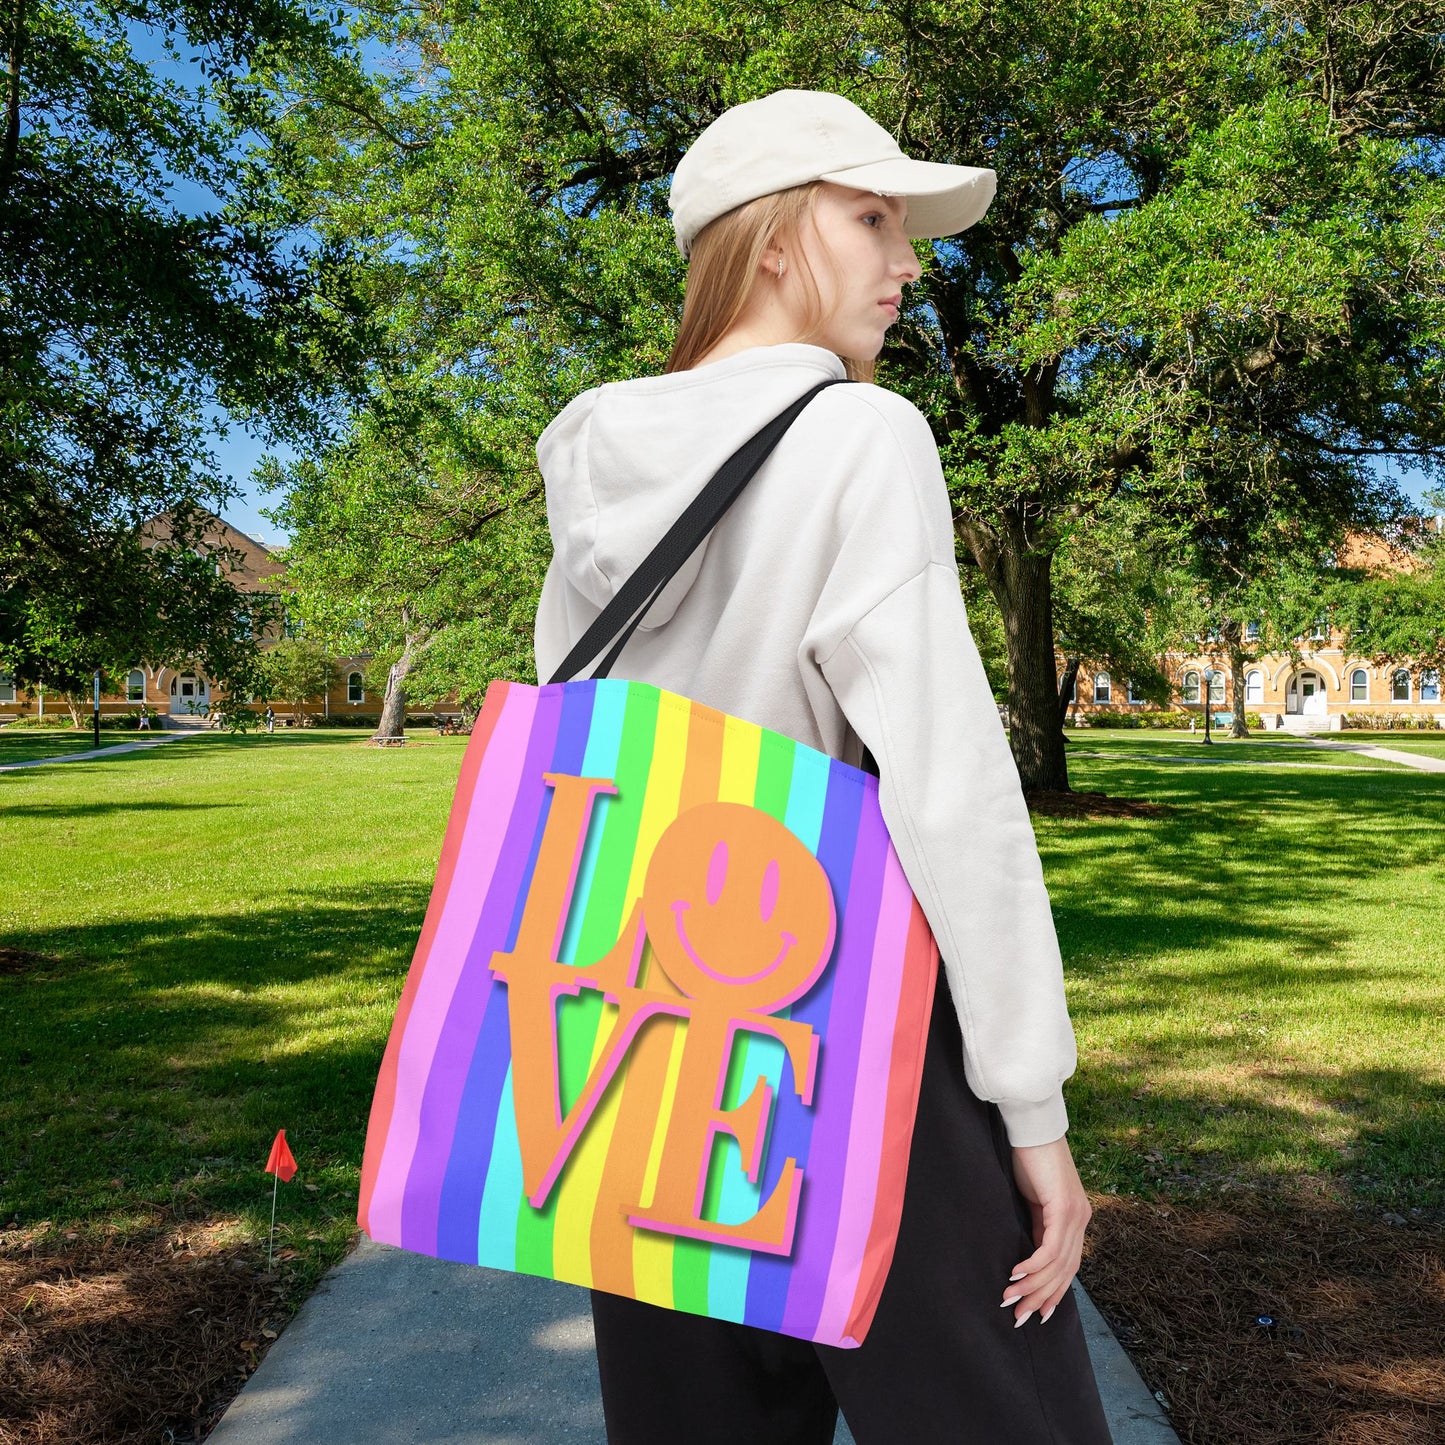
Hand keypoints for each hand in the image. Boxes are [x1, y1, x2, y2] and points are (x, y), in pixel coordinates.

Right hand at [1000, 1135, 1090, 1327]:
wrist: (1031, 1124)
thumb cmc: (1028, 1156)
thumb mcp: (1032, 1198)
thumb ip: (1035, 1224)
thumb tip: (1026, 1253)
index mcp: (1075, 1218)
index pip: (1068, 1266)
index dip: (1053, 1292)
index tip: (1037, 1314)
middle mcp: (1081, 1219)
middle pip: (1065, 1272)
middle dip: (1040, 1298)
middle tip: (1019, 1317)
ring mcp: (1075, 1214)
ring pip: (1057, 1265)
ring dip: (1032, 1287)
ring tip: (1010, 1300)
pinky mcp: (1063, 1207)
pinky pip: (1049, 1248)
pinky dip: (1032, 1266)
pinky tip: (1015, 1275)